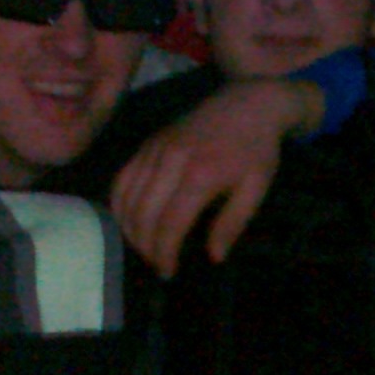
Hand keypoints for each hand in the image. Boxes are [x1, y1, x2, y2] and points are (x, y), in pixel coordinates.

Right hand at [109, 79, 324, 277]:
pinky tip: (128, 221)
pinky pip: (122, 177)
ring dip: (129, 228)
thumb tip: (213, 257)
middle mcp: (171, 161)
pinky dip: (118, 203)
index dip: (164, 253)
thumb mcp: (256, 188)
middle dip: (145, 246)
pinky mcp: (148, 143)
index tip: (169, 272)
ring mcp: (155, 149)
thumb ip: (233, 223)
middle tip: (157, 264)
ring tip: (144, 247)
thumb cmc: (256, 149)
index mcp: (200, 174)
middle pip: (143, 214)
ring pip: (126, 197)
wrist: (247, 102)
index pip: (170, 223)